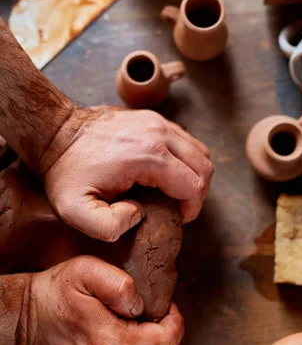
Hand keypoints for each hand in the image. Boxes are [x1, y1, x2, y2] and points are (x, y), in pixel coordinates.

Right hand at [16, 256, 183, 344]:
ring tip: (124, 324)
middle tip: (141, 311)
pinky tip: (112, 339)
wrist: (20, 318)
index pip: (166, 343)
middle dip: (158, 332)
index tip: (165, 306)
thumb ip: (122, 285)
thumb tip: (143, 307)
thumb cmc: (53, 293)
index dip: (174, 321)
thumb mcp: (86, 270)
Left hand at [41, 107, 213, 240]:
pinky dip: (185, 159)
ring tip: (175, 191)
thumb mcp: (76, 210)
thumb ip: (109, 226)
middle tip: (179, 208)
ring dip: (194, 175)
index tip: (178, 218)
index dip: (192, 209)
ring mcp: (157, 122)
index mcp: (149, 157)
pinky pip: (185, 140)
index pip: (195, 186)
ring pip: (199, 151)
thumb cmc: (65, 173)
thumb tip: (138, 214)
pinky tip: (165, 173)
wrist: (55, 133)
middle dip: (198, 193)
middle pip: (204, 167)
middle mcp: (160, 134)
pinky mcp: (152, 118)